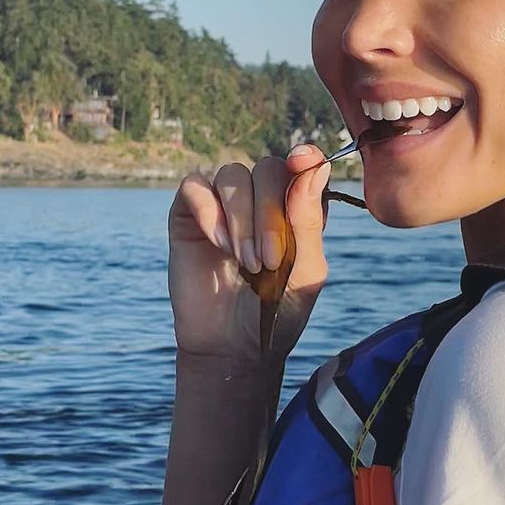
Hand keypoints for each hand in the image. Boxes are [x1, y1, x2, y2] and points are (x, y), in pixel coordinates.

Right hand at [168, 145, 332, 366]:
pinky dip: (209, 212)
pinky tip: (219, 246)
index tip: (303, 160)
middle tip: (269, 261)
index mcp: (295, 208)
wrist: (233, 348)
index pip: (301, 166)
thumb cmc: (276, 312)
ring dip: (242, 219)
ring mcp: (222, 204)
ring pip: (232, 174)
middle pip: (268, 169)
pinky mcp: (188, 215)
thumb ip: (309, 219)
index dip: (304, 157)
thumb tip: (317, 164)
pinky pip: (194, 186)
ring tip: (247, 263)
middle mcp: (259, 199)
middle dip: (270, 212)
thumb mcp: (306, 270)